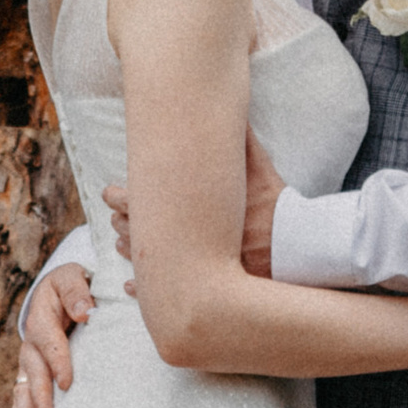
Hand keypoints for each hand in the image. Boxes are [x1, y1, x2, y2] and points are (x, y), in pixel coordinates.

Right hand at [8, 264, 93, 407]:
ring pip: (23, 386)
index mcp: (42, 318)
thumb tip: (84, 312)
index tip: (67, 383)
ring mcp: (28, 358)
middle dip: (39, 396)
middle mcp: (31, 341)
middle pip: (34, 371)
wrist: (56, 289)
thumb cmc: (71, 283)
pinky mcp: (31, 369)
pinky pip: (22, 393)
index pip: (49, 341)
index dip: (58, 362)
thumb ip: (77, 291)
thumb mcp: (73, 277)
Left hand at [107, 132, 280, 276]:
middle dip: (123, 222)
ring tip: (119, 244)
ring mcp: (190, 267)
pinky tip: (131, 286)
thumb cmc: (279, 211)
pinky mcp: (200, 289)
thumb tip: (236, 115)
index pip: (142, 201)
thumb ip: (244, 146)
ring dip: (131, 251)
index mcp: (190, 210)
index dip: (121, 197)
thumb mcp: (262, 173)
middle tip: (111, 215)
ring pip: (147, 261)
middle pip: (139, 231)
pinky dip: (144, 289)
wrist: (298, 253)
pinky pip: (163, 292)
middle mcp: (184, 240)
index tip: (109, 193)